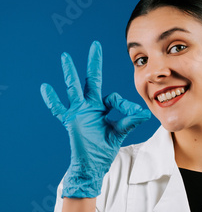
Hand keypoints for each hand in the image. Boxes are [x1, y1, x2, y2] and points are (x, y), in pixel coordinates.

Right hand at [40, 41, 150, 197]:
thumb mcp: (119, 133)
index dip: (125, 104)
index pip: (113, 97)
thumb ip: (129, 122)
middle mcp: (90, 106)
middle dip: (94, 63)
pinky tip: (45, 87)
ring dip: (71, 73)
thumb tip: (145, 113)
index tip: (137, 113)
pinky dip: (52, 100)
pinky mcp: (70, 121)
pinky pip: (58, 109)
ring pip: (74, 88)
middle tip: (95, 45)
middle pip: (92, 80)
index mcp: (102, 108)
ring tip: (66, 56)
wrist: (91, 165)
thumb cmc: (104, 149)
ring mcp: (78, 112)